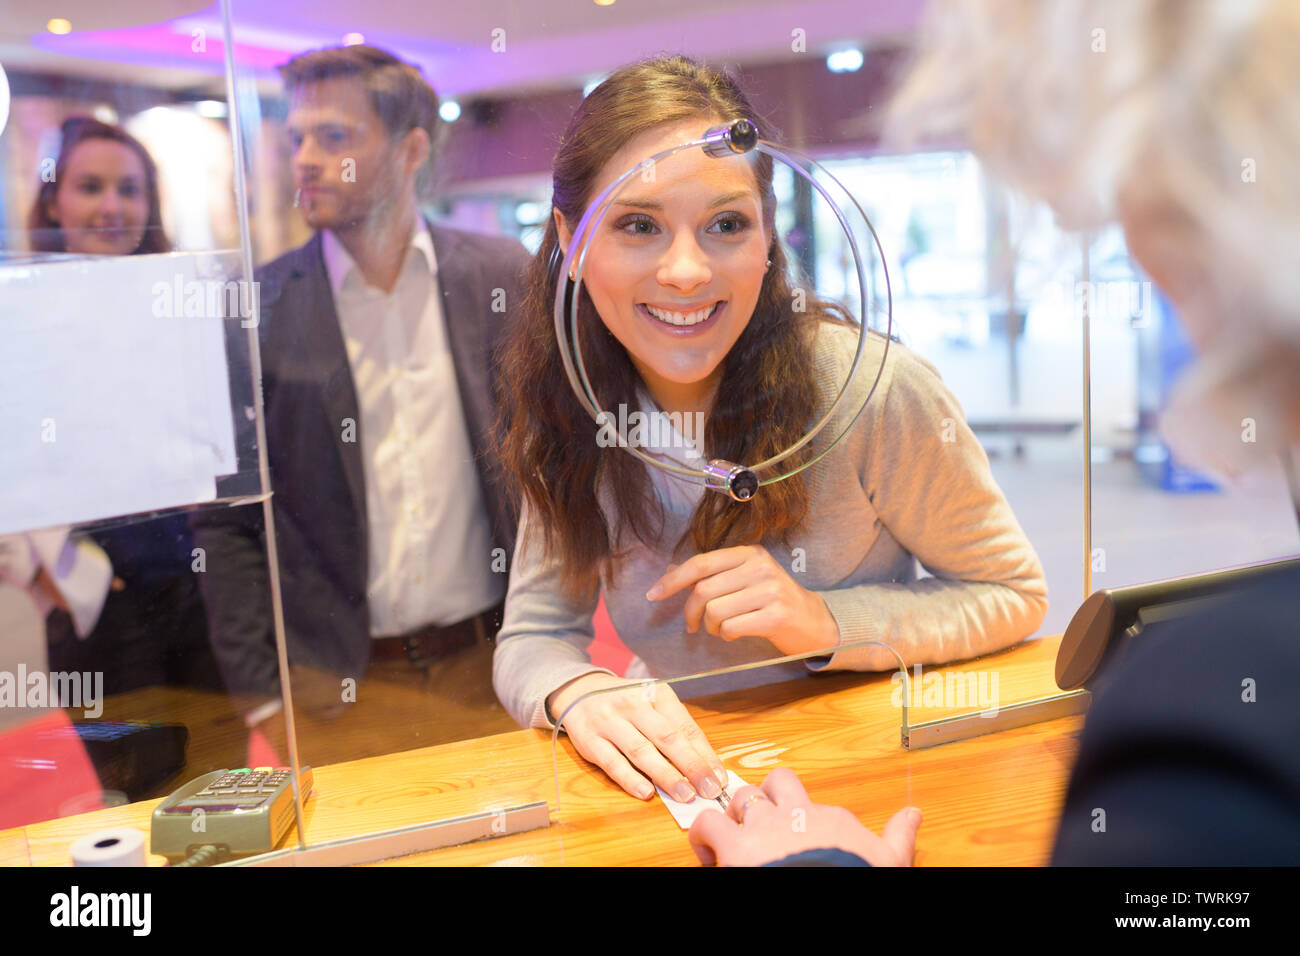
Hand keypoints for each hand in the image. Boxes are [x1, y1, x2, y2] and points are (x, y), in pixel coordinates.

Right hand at [546, 671, 727, 802]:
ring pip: (641, 750)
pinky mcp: (589, 740)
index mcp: (656, 693)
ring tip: (685, 795)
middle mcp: (633, 704)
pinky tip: (646, 793)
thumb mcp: (653, 704)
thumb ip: (675, 729)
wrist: (580, 691)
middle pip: (667, 737)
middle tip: (709, 790)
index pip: (685, 726)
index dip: (705, 754)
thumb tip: (704, 766)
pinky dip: (629, 779)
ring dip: (665, 775)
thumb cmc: (627, 703)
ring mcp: (609, 721)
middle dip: (691, 766)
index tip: (719, 778)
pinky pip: (612, 762)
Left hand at [645, 545, 839, 655]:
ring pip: (715, 611)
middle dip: (691, 612)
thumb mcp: (743, 580)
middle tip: (694, 626)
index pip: (700, 563)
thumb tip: (671, 572)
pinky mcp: (776, 615)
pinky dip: (726, 635)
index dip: (673, 581)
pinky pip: (731, 628)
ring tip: (720, 629)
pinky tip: (736, 634)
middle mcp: (759, 566)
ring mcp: (770, 589)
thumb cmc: (771, 601)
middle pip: (703, 590)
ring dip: (710, 627)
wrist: (814, 622)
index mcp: (749, 553)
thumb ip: (710, 575)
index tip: (653, 595)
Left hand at [689, 767, 920, 866]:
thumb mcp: (889, 861)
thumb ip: (899, 837)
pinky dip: (703, 835)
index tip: (800, 839)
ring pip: (742, 798)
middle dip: (767, 798)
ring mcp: (763, 827)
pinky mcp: (734, 846)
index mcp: (831, 819)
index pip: (813, 805)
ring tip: (734, 838)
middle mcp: (796, 814)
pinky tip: (708, 853)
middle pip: (776, 785)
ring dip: (735, 814)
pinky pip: (708, 824)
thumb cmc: (860, 876)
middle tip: (762, 823)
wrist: (835, 887)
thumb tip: (915, 813)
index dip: (802, 820)